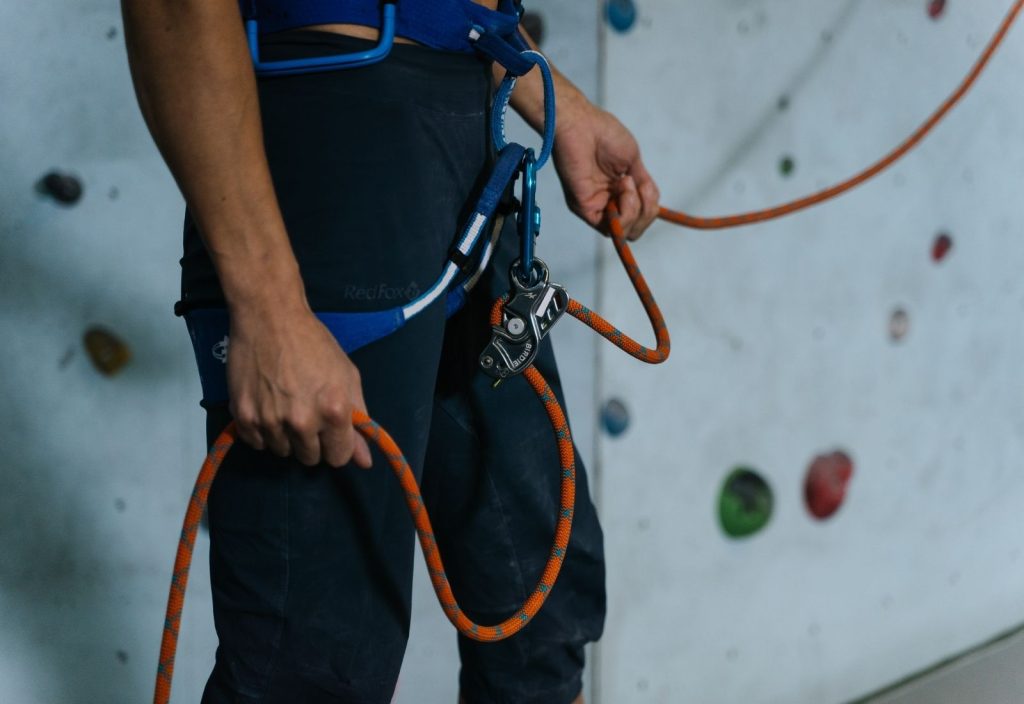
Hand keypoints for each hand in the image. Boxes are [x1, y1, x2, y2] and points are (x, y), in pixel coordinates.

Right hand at [226, 303, 372, 468]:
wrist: (270, 318)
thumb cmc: (314, 344)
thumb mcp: (347, 376)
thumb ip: (358, 420)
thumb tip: (364, 461)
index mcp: (334, 412)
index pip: (338, 458)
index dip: (336, 445)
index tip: (330, 431)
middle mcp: (302, 422)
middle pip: (309, 458)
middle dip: (311, 441)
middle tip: (306, 413)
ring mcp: (270, 421)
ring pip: (282, 452)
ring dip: (285, 436)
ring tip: (284, 405)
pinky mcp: (244, 417)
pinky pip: (256, 443)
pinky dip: (262, 431)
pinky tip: (266, 406)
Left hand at [552, 99, 659, 240]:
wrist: (583, 124)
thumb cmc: (605, 135)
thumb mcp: (633, 162)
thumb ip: (643, 187)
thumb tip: (652, 205)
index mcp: (617, 193)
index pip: (638, 218)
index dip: (649, 211)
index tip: (648, 191)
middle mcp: (606, 203)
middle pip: (635, 229)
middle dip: (646, 212)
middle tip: (639, 186)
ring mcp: (596, 207)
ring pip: (626, 231)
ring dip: (636, 208)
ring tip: (626, 181)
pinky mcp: (585, 209)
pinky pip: (612, 227)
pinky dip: (626, 211)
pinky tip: (623, 186)